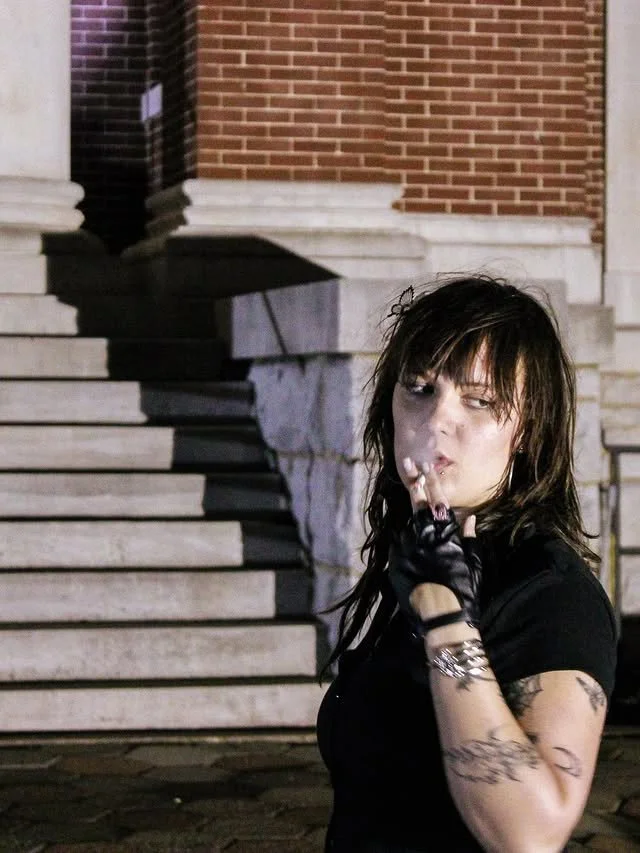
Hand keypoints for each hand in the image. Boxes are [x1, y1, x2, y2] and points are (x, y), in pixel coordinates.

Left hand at [388, 458, 482, 634]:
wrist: (442, 618)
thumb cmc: (464, 591)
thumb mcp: (474, 563)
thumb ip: (470, 538)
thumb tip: (470, 518)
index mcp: (444, 534)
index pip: (437, 500)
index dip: (432, 481)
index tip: (427, 465)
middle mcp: (423, 536)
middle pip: (417, 503)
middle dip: (414, 481)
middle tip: (408, 462)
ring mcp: (406, 548)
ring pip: (408, 526)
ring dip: (414, 519)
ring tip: (416, 509)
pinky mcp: (395, 562)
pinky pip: (401, 545)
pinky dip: (407, 542)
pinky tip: (413, 545)